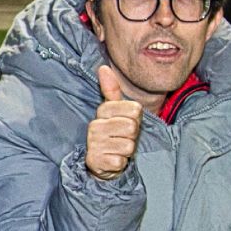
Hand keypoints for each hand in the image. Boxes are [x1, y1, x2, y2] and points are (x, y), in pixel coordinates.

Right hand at [86, 64, 143, 179]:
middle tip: (123, 138)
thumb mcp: (115, 112)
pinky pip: (120, 161)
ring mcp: (94, 144)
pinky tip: (113, 160)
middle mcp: (95, 125)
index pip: (134, 109)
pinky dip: (120, 163)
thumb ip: (111, 90)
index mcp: (103, 111)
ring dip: (127, 150)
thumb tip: (103, 67)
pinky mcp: (95, 161)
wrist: (102, 162)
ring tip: (118, 149)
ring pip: (128, 145)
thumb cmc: (114, 133)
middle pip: (131, 127)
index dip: (136, 118)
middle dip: (133, 136)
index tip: (128, 122)